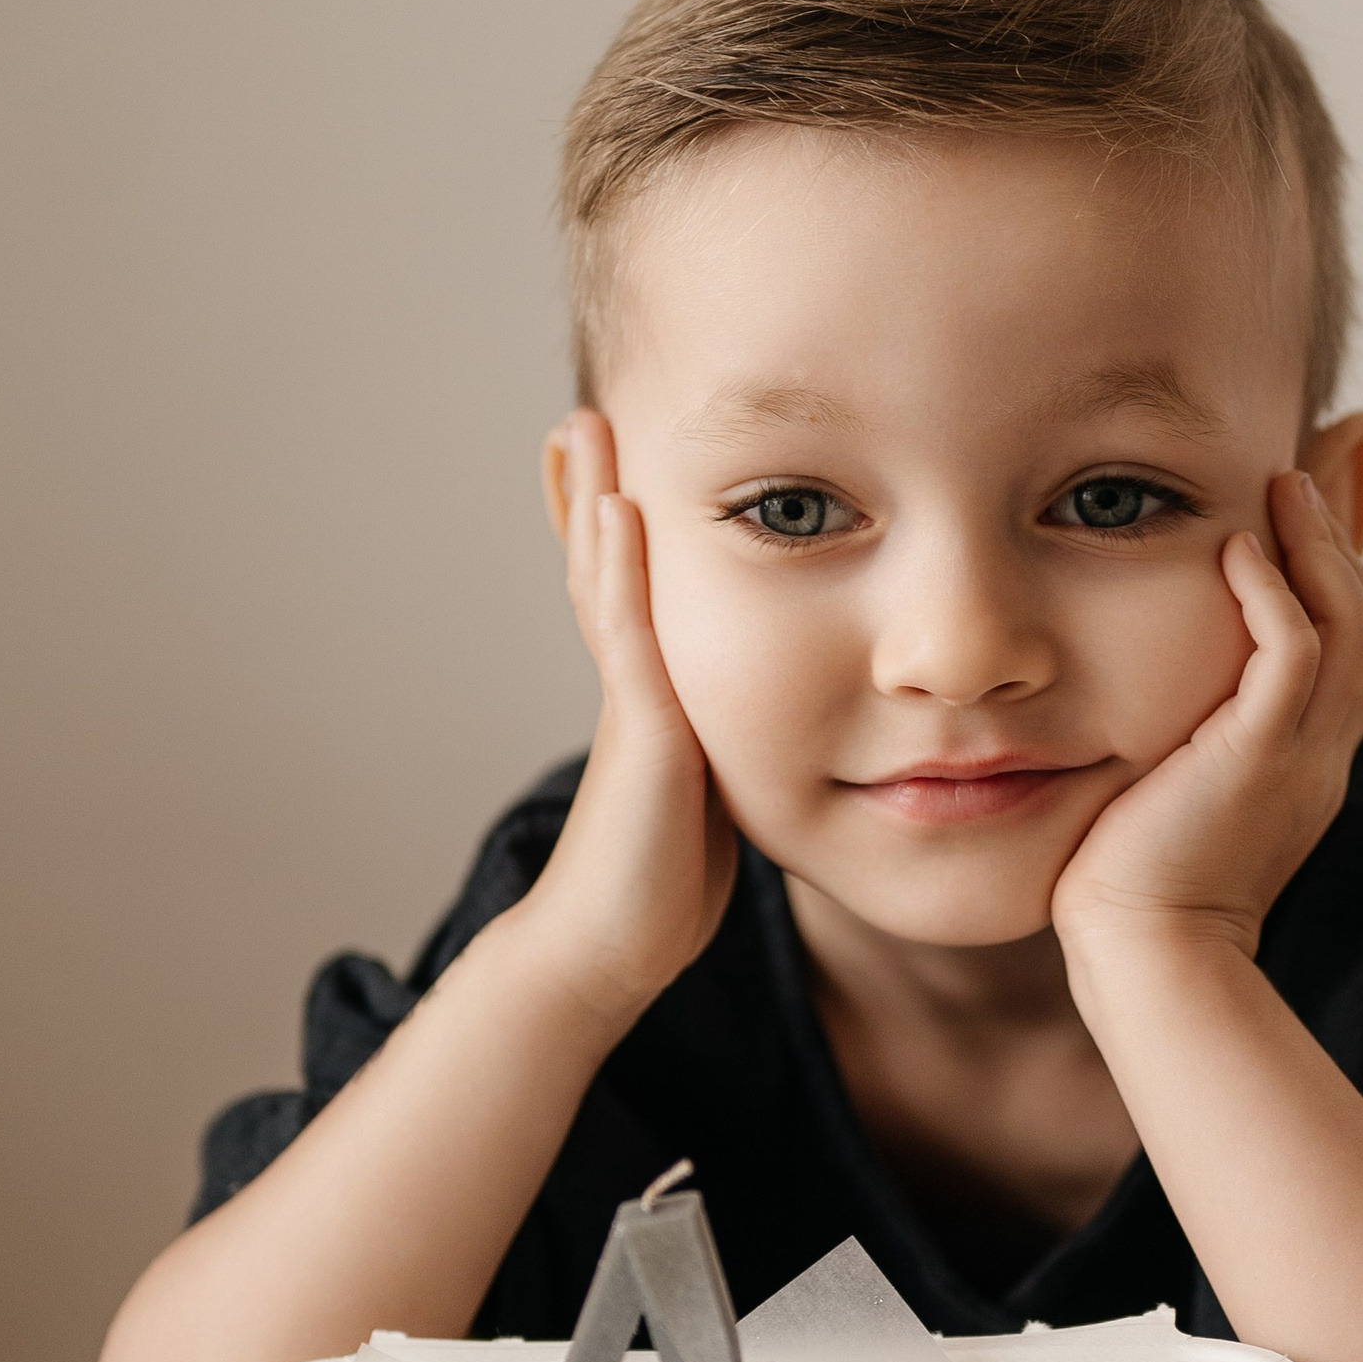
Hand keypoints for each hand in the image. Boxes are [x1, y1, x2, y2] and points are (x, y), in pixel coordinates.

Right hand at [526, 410, 736, 1027]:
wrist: (614, 946)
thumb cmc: (664, 883)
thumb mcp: (709, 794)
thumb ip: (727, 749)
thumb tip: (783, 731)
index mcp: (655, 697)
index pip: (634, 594)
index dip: (620, 532)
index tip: (617, 464)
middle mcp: (635, 686)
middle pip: (605, 568)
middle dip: (591, 491)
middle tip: (579, 415)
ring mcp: (631, 702)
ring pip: (607, 582)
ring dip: (593, 499)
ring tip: (583, 425)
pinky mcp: (642, 729)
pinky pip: (629, 633)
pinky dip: (619, 567)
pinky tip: (618, 508)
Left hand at [1050, 470, 1362, 966]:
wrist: (1144, 960)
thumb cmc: (1134, 889)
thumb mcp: (1175, 795)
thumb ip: (1187, 739)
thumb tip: (1155, 701)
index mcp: (1309, 765)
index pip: (1353, 652)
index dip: (1336, 579)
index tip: (1298, 519)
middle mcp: (1321, 756)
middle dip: (1341, 544)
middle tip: (1299, 477)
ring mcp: (1300, 758)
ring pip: (1351, 629)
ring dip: (1319, 549)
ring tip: (1282, 486)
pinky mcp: (1258, 760)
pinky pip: (1294, 658)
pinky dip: (1273, 595)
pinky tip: (1238, 551)